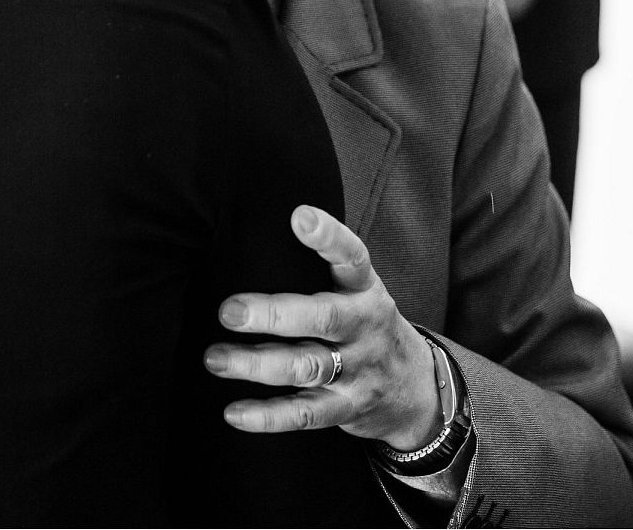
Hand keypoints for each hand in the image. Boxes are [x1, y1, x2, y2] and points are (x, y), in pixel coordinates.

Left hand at [206, 205, 441, 450]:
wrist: (416, 388)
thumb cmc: (365, 326)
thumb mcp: (357, 292)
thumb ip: (319, 271)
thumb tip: (250, 240)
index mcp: (365, 290)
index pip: (352, 257)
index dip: (329, 236)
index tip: (300, 216)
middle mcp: (365, 326)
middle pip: (323, 318)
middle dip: (274, 314)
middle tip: (229, 310)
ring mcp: (359, 370)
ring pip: (308, 367)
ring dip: (257, 364)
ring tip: (215, 358)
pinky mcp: (348, 409)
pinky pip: (306, 415)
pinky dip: (269, 416)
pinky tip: (234, 412)